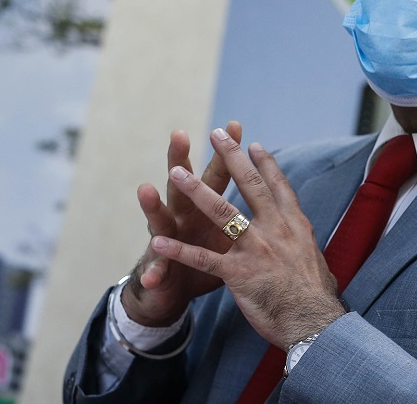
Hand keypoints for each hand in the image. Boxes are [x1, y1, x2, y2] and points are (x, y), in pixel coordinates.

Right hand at [121, 122, 242, 326]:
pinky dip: (155, 269)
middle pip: (183, 183)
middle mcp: (185, 216)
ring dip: (153, 205)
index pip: (218, 174)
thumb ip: (244, 213)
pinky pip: (156, 267)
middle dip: (181, 159)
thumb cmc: (209, 257)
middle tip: (179, 134)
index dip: (227, 153)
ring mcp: (168, 239)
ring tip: (145, 188)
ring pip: (160, 218)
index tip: (235, 125)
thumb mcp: (230, 233)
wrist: (176, 291)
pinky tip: (151, 274)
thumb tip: (271, 193)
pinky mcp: (158, 265)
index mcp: (207, 207)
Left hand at [149, 128, 345, 349]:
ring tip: (176, 173)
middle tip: (217, 134)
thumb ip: (302, 245)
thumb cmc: (316, 296)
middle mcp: (276, 229)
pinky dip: (178, 250)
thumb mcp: (315, 260)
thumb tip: (305, 240)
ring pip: (221, 212)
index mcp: (294, 225)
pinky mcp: (238, 273)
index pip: (278, 186)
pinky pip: (202, 258)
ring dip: (195, 191)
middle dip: (231, 157)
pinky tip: (158, 241)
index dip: (265, 164)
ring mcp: (256, 249)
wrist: (315, 322)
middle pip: (250, 185)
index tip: (253, 144)